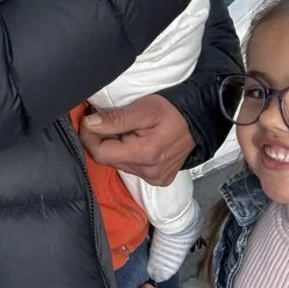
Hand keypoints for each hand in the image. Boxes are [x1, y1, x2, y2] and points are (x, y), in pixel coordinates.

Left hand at [79, 94, 194, 185]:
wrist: (199, 120)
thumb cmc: (172, 110)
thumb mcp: (143, 108)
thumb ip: (115, 118)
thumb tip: (89, 124)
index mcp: (144, 155)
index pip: (100, 153)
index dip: (88, 135)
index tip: (89, 119)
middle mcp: (149, 172)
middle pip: (108, 159)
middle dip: (101, 138)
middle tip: (106, 118)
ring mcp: (154, 178)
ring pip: (118, 163)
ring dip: (114, 145)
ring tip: (124, 128)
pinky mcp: (158, 178)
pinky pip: (131, 167)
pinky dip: (126, 152)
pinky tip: (135, 139)